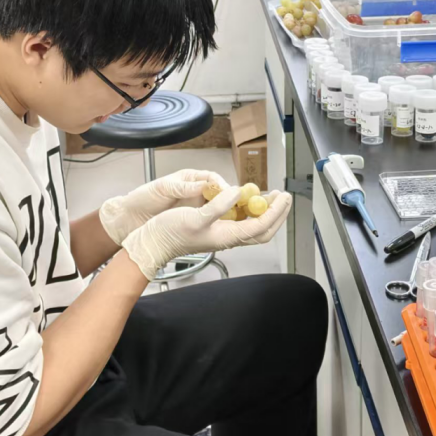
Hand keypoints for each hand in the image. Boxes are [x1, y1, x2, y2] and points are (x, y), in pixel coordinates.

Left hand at [99, 170, 229, 245]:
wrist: (130, 219)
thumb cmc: (143, 198)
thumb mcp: (163, 189)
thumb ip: (183, 187)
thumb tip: (204, 186)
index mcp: (188, 178)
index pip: (212, 178)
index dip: (222, 185)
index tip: (229, 194)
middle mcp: (194, 190)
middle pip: (219, 192)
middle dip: (230, 199)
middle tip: (240, 207)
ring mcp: (194, 205)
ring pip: (217, 206)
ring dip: (227, 211)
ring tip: (235, 219)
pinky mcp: (192, 219)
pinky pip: (209, 219)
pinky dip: (218, 222)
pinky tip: (223, 227)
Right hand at [121, 187, 292, 280]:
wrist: (152, 243)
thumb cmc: (170, 233)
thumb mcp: (195, 217)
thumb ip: (219, 206)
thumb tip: (238, 192)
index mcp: (227, 236)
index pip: (261, 225)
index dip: (275, 211)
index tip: (283, 196)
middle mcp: (228, 237)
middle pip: (262, 229)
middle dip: (276, 213)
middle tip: (283, 196)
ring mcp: (222, 235)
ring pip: (252, 226)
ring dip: (264, 212)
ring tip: (269, 196)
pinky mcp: (214, 230)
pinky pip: (239, 222)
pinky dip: (248, 211)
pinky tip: (244, 200)